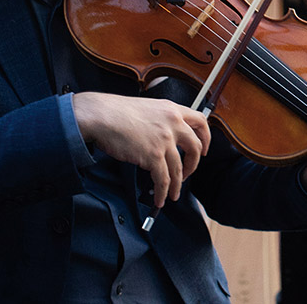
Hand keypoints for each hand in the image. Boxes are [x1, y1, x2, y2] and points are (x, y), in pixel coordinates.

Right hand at [72, 92, 210, 208]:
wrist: (101, 115)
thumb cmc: (116, 111)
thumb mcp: (148, 107)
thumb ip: (161, 119)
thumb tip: (164, 137)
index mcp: (172, 109)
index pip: (200, 121)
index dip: (206, 137)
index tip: (204, 148)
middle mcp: (173, 123)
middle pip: (195, 148)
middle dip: (193, 165)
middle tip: (187, 173)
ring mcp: (165, 140)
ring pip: (179, 169)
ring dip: (177, 185)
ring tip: (173, 194)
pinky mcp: (153, 156)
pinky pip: (164, 180)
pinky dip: (163, 192)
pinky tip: (160, 198)